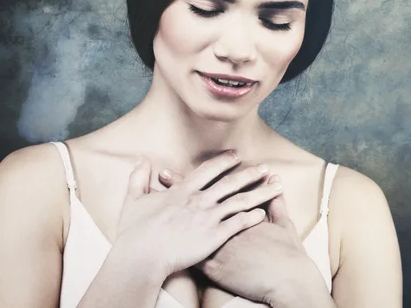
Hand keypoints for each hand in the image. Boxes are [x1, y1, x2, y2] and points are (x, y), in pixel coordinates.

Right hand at [115, 151, 282, 279]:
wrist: (141, 256)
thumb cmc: (135, 231)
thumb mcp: (134, 199)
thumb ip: (139, 177)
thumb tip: (141, 160)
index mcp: (183, 190)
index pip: (209, 170)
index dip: (225, 161)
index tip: (238, 155)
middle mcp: (199, 200)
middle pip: (231, 182)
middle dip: (250, 174)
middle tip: (265, 167)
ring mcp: (208, 218)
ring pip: (240, 201)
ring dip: (260, 192)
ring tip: (277, 186)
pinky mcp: (213, 237)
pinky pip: (238, 224)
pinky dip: (251, 218)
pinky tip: (263, 214)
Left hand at [160, 170, 309, 304]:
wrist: (284, 278)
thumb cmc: (285, 252)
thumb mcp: (283, 223)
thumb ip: (276, 200)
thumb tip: (276, 179)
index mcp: (234, 212)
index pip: (205, 191)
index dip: (184, 181)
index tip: (165, 171)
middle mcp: (220, 225)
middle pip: (189, 206)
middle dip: (171, 193)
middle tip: (155, 180)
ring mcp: (214, 246)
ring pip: (184, 231)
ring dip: (167, 221)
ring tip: (149, 211)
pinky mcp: (213, 267)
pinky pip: (188, 258)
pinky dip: (174, 251)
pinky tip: (161, 247)